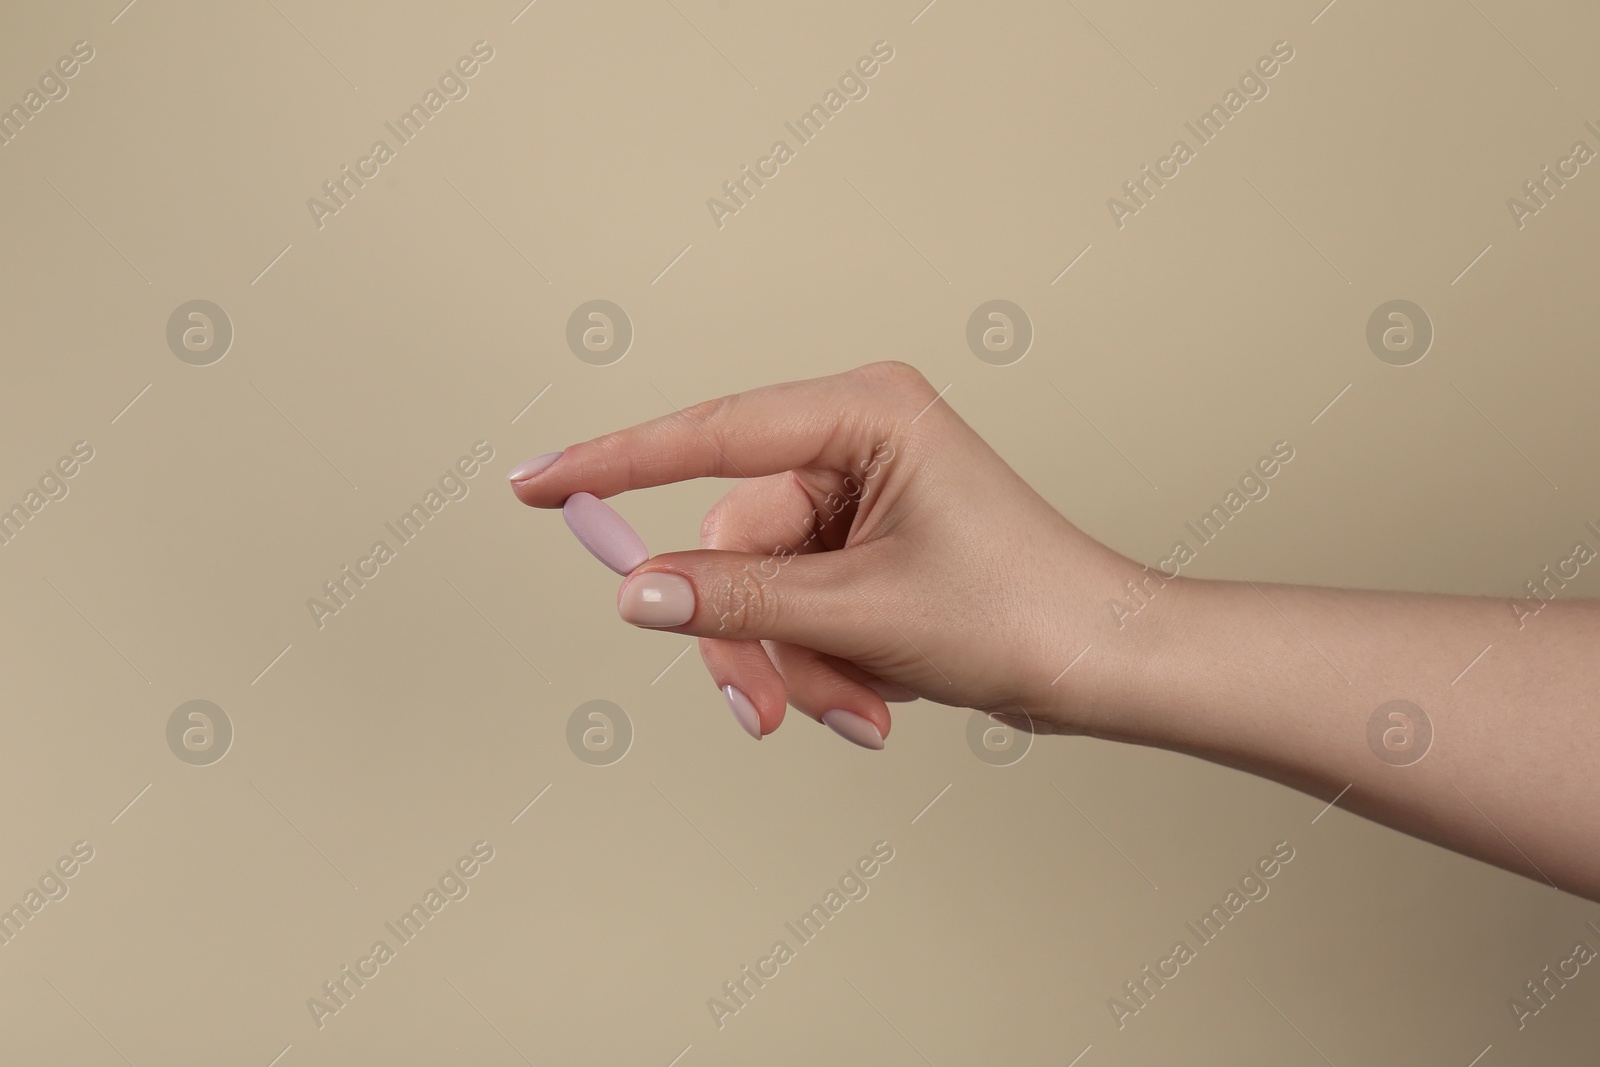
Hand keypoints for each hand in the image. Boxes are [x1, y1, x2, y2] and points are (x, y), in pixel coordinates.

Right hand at [508, 361, 1161, 747]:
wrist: (1103, 663)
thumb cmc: (1020, 611)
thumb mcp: (861, 611)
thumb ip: (737, 599)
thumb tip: (637, 591)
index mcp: (865, 414)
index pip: (710, 435)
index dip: (614, 464)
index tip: (535, 484)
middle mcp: (855, 441)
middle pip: (732, 543)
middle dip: (751, 639)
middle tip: (765, 716)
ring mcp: (859, 495)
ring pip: (760, 590)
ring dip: (795, 664)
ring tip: (859, 711)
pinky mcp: (864, 544)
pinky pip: (796, 607)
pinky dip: (819, 662)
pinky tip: (875, 694)